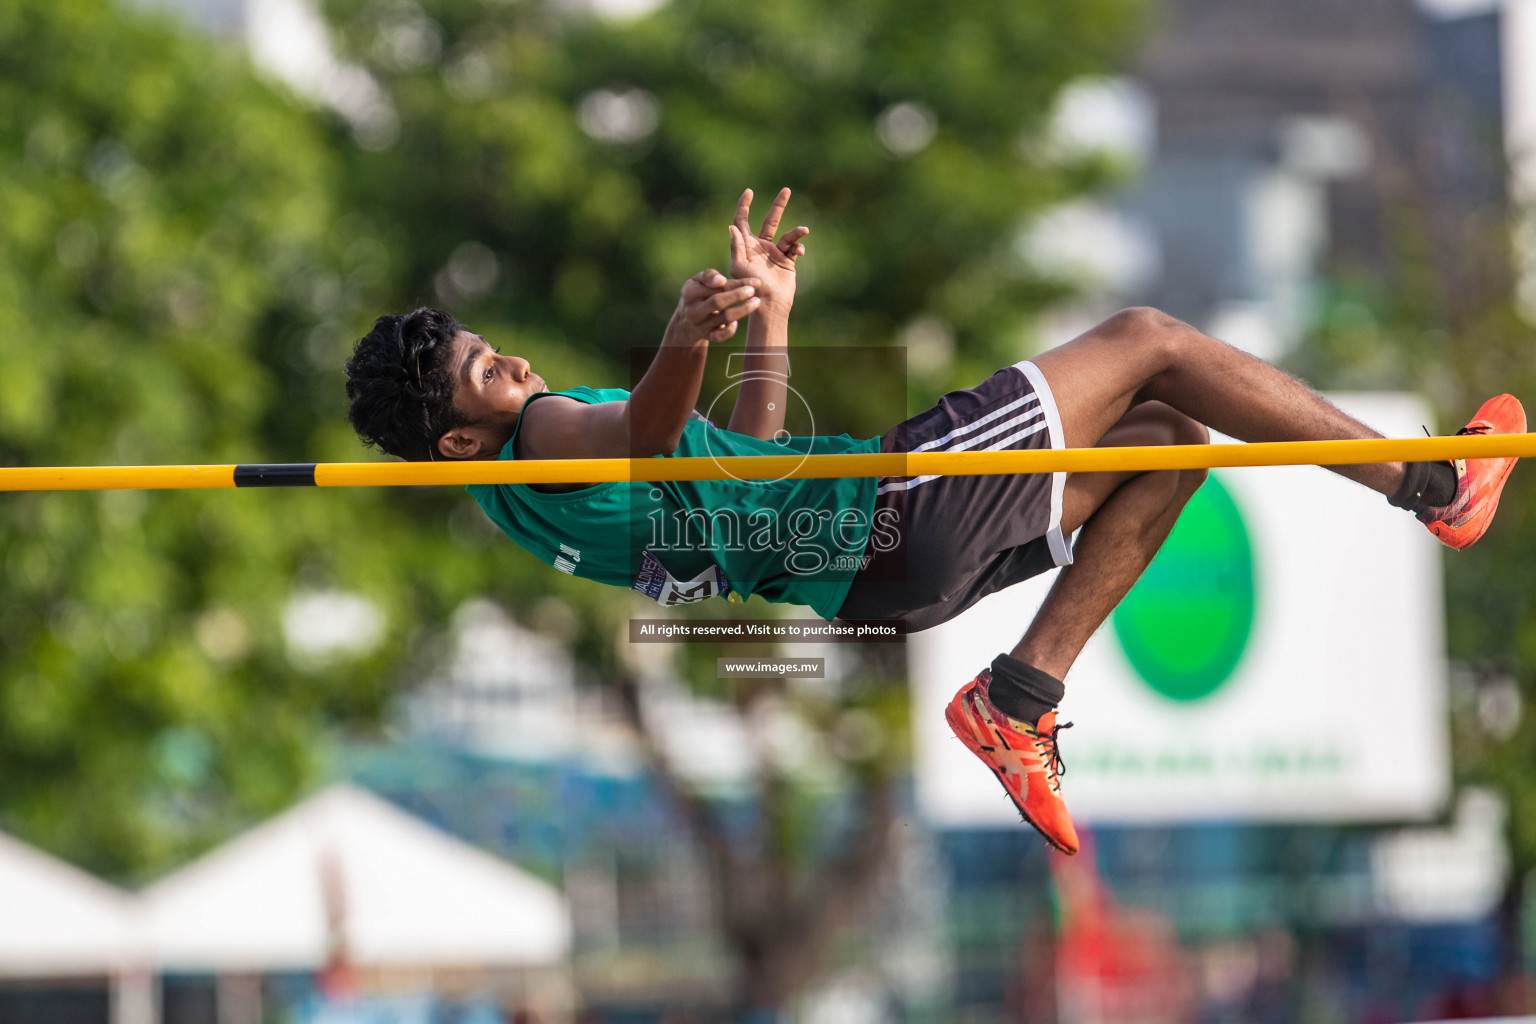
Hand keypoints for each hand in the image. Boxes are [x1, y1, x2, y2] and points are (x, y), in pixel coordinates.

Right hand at [672, 269, 760, 342]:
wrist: (686, 318)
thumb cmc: (698, 293)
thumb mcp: (698, 280)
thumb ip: (709, 275)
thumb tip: (721, 281)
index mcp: (689, 292)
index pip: (714, 287)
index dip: (736, 284)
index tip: (754, 282)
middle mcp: (692, 310)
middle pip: (718, 302)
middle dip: (738, 296)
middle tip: (753, 291)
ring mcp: (699, 325)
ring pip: (724, 318)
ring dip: (743, 310)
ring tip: (756, 302)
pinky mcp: (706, 336)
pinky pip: (720, 337)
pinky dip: (731, 330)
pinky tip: (736, 322)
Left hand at [728, 187, 807, 312]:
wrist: (769, 304)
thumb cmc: (751, 287)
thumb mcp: (740, 267)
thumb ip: (737, 246)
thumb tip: (732, 226)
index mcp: (747, 245)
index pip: (743, 221)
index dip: (744, 206)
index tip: (749, 191)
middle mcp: (761, 247)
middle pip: (770, 221)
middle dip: (778, 205)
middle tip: (786, 190)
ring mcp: (775, 253)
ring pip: (788, 235)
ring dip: (796, 232)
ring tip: (803, 231)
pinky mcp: (787, 261)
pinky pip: (796, 248)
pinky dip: (799, 247)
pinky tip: (800, 252)